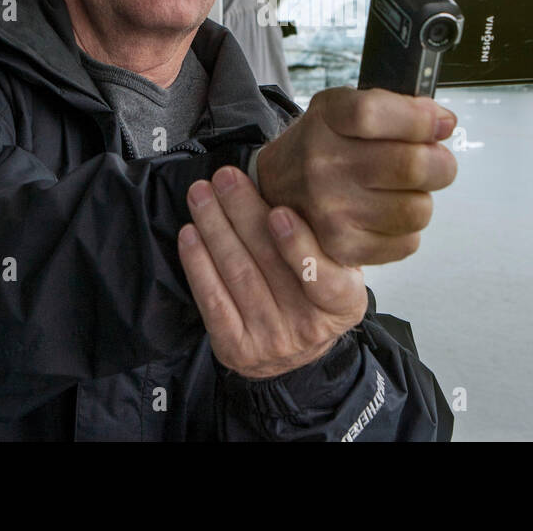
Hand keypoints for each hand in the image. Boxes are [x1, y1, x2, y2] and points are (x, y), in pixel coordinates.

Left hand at [178, 165, 367, 379]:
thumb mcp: (338, 267)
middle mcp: (307, 327)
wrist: (296, 353)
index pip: (323, 279)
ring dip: (214, 228)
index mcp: (342, 304)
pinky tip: (190, 234)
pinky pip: (212, 300)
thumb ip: (319, 236)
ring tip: (201, 195)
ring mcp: (269, 340)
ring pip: (237, 274)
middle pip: (269, 264)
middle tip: (225, 179)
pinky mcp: (235, 347)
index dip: (298, 246)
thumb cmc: (314, 293)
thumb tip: (282, 184)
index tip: (278, 213)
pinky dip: (198, 263)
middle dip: (242, 214)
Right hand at [255, 87, 457, 265]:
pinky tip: (386, 215)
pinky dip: (407, 230)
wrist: (277, 186)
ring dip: (420, 200)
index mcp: (327, 119)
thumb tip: (445, 123)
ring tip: (401, 191)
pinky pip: (407, 243)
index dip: (421, 119)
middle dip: (440, 164)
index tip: (441, 124)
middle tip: (435, 162)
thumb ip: (396, 107)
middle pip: (412, 166)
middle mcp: (322, 165)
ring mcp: (330, 211)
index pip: (376, 113)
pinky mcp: (341, 247)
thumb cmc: (323, 145)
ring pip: (418, 209)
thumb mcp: (344, 107)